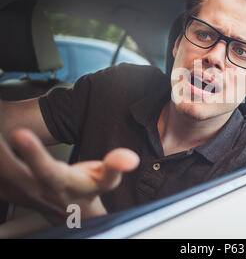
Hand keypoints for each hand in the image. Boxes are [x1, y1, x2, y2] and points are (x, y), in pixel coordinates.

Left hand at [0, 128, 139, 224]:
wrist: (71, 215)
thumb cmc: (88, 193)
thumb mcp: (106, 181)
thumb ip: (115, 167)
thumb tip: (129, 158)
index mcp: (60, 184)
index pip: (46, 170)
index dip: (33, 153)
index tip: (21, 133)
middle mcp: (35, 190)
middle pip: (10, 169)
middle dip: (0, 148)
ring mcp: (17, 191)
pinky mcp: (7, 189)